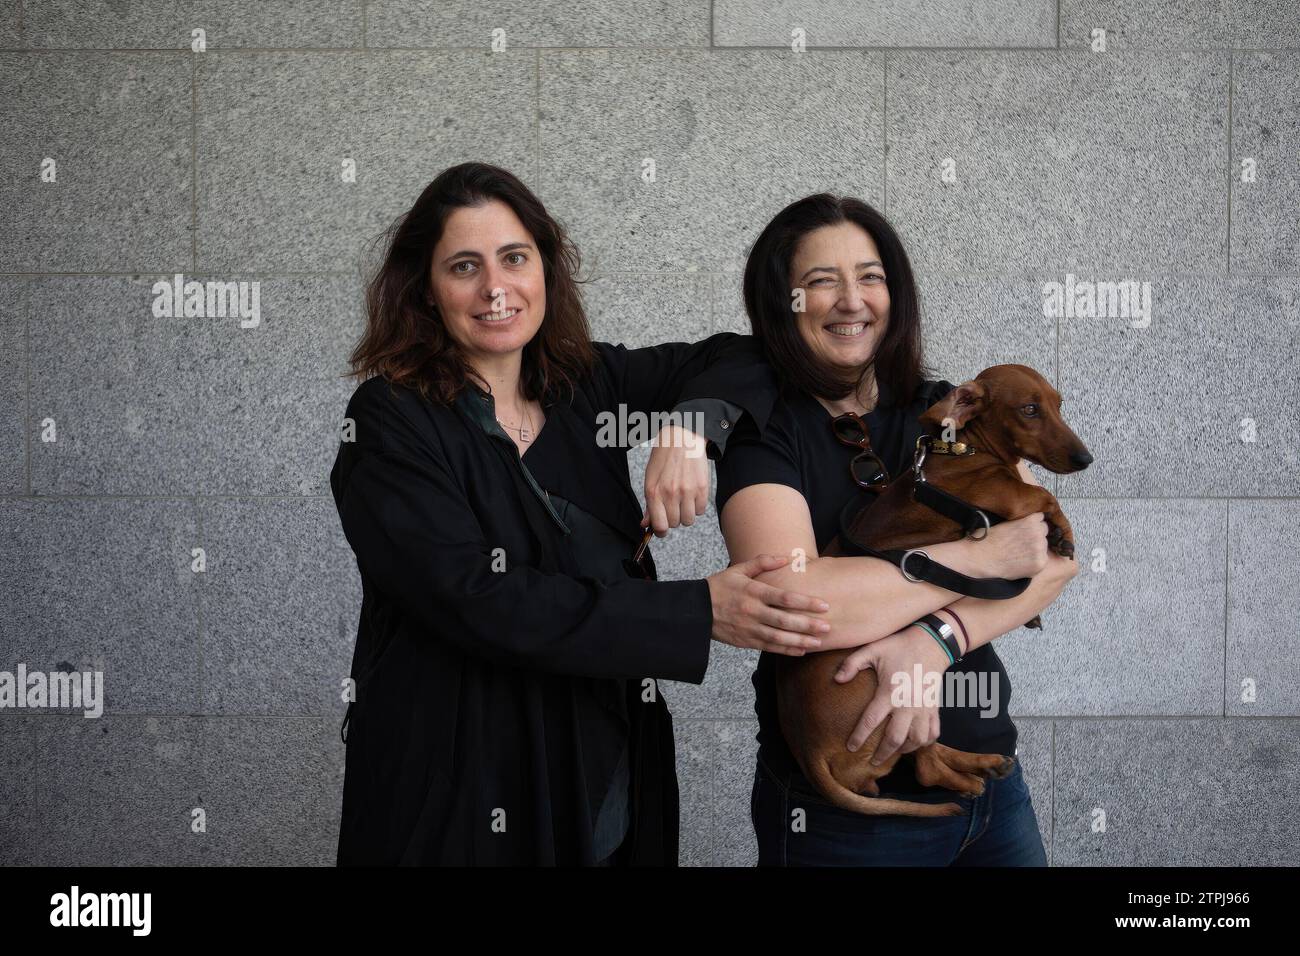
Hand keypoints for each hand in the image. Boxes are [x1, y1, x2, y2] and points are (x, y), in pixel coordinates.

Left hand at [642, 424, 709, 536]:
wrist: (682, 438)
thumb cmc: (663, 458)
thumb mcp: (650, 480)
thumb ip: (649, 505)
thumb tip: (645, 525)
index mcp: (654, 492)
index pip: (659, 525)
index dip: (661, 531)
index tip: (662, 528)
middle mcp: (670, 493)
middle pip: (675, 524)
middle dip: (673, 518)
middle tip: (672, 507)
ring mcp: (687, 491)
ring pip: (688, 520)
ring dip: (686, 514)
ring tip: (683, 501)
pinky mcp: (702, 487)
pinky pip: (701, 510)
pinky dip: (697, 506)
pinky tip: (692, 495)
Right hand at [707, 554, 830, 655]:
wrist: (695, 611)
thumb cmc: (719, 587)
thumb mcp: (738, 570)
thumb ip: (763, 562)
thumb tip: (787, 557)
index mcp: (753, 592)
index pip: (784, 598)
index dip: (805, 602)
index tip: (824, 605)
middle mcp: (752, 611)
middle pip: (784, 620)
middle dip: (807, 625)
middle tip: (827, 627)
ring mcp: (749, 628)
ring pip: (778, 637)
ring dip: (799, 641)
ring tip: (818, 643)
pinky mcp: (745, 641)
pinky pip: (769, 647)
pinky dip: (785, 650)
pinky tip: (800, 651)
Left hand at [833, 626, 951, 761]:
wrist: (931, 643)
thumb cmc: (898, 646)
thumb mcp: (872, 649)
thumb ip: (852, 664)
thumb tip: (836, 680)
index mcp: (890, 692)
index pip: (871, 721)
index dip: (859, 737)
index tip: (850, 747)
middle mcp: (908, 704)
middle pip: (895, 738)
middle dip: (882, 754)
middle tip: (873, 762)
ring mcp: (924, 708)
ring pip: (917, 740)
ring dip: (904, 750)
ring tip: (893, 753)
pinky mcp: (935, 708)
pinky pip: (933, 733)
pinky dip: (924, 743)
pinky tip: (914, 744)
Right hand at [966, 512, 1049, 578]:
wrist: (981, 559)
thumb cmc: (986, 539)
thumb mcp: (1005, 522)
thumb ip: (1021, 522)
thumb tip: (1029, 524)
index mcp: (1030, 520)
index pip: (1041, 518)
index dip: (1032, 524)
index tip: (1024, 529)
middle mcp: (1038, 533)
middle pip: (1044, 532)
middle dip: (1035, 535)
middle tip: (1021, 542)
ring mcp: (1040, 550)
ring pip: (1044, 546)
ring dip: (1036, 549)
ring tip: (1019, 553)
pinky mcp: (1040, 564)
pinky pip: (1042, 560)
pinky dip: (1034, 561)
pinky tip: (1021, 562)